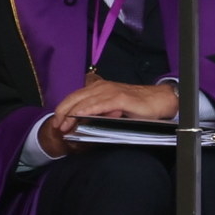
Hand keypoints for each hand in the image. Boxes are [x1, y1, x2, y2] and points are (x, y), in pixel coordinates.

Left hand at [36, 79, 179, 156]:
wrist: (158, 101)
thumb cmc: (136, 107)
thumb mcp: (113, 108)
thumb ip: (99, 111)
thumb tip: (82, 122)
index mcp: (98, 87)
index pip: (74, 97)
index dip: (62, 109)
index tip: (56, 123)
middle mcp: (102, 86)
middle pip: (74, 98)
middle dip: (62, 113)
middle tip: (56, 127)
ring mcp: (110, 91)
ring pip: (84, 102)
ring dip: (71, 114)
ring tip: (64, 126)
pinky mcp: (119, 98)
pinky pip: (99, 105)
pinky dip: (87, 110)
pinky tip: (79, 116)